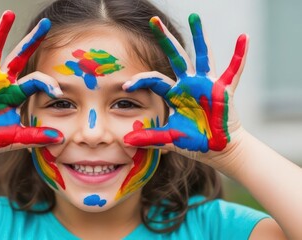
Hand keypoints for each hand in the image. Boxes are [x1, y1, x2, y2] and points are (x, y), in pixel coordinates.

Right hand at [0, 10, 62, 154]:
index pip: (36, 79)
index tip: (59, 92)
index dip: (48, 84)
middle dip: (33, 40)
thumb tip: (60, 138)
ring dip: (1, 33)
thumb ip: (36, 136)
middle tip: (46, 23)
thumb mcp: (17, 137)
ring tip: (9, 13)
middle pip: (20, 55)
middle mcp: (3, 81)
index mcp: (16, 92)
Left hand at [123, 14, 247, 160]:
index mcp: (174, 94)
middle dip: (165, 39)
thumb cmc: (194, 141)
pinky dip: (239, 55)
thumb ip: (150, 137)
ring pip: (201, 56)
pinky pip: (233, 70)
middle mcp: (189, 84)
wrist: (218, 149)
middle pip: (175, 57)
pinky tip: (243, 37)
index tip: (126, 85)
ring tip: (194, 16)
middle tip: (154, 21)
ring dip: (199, 37)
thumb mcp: (170, 138)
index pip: (154, 80)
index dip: (140, 81)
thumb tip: (127, 141)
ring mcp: (207, 84)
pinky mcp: (224, 90)